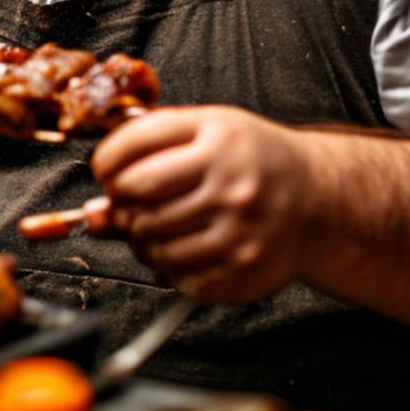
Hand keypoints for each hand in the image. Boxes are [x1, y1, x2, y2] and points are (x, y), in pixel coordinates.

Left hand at [90, 106, 316, 303]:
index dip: (106, 165)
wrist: (317, 198)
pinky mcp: (242, 267)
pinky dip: (167, 266)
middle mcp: (230, 180)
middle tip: (132, 204)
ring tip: (157, 227)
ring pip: (151, 242)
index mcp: (217, 136)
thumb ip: (146, 156)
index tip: (108, 173)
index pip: (131, 150)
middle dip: (121, 204)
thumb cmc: (252, 160)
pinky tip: (181, 249)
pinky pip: (177, 275)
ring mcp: (238, 228)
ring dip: (140, 238)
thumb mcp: (204, 135)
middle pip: (136, 198)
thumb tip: (92, 214)